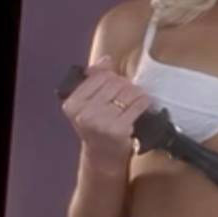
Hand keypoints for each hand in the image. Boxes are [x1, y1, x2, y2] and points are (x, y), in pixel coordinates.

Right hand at [61, 54, 150, 169]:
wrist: (103, 157)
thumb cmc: (97, 125)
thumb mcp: (88, 103)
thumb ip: (94, 79)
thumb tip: (106, 59)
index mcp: (73, 103)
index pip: (101, 76)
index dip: (112, 78)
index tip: (115, 87)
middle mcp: (84, 113)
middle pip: (116, 83)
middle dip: (125, 86)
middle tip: (126, 96)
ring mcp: (101, 122)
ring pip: (129, 91)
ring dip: (136, 93)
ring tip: (134, 101)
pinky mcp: (119, 129)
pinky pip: (138, 104)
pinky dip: (144, 103)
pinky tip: (142, 106)